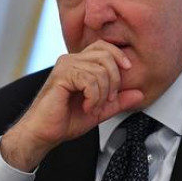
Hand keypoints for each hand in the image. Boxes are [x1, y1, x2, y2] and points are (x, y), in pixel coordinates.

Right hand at [1, 40, 144, 170]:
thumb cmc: (63, 121)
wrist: (42, 133)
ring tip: (93, 107)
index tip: (128, 71)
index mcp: (79, 64)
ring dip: (102, 94)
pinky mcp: (62, 75)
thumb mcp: (99, 110)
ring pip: (100, 70)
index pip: (104, 47)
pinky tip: (86, 106)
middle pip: (106, 55)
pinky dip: (93, 97)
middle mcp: (71, 60)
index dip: (118, 56)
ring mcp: (65, 66)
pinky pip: (89, 80)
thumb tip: (139, 93)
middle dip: (114, 80)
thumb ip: (117, 101)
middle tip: (107, 100)